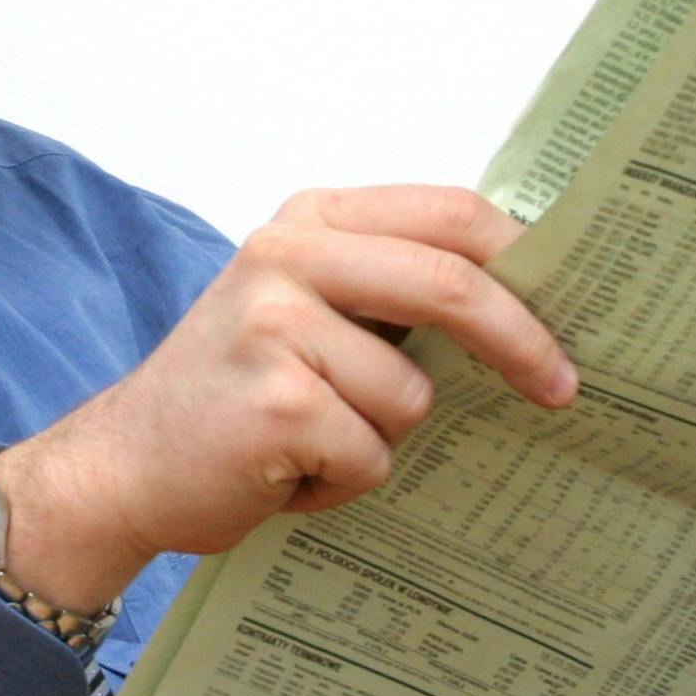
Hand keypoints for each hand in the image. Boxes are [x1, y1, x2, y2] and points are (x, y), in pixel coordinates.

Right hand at [0, 187, 577, 607]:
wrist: (123, 467)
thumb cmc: (233, 397)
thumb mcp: (305, 309)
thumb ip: (390, 286)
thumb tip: (532, 298)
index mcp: (308, 219)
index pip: (448, 213)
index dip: (522, 262)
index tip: (572, 309)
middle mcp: (286, 255)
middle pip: (453, 282)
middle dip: (523, 343)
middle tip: (562, 390)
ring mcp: (275, 326)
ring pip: (413, 395)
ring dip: (381, 442)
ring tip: (316, 443)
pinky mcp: (277, 403)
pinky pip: (371, 454)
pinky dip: (343, 482)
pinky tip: (288, 473)